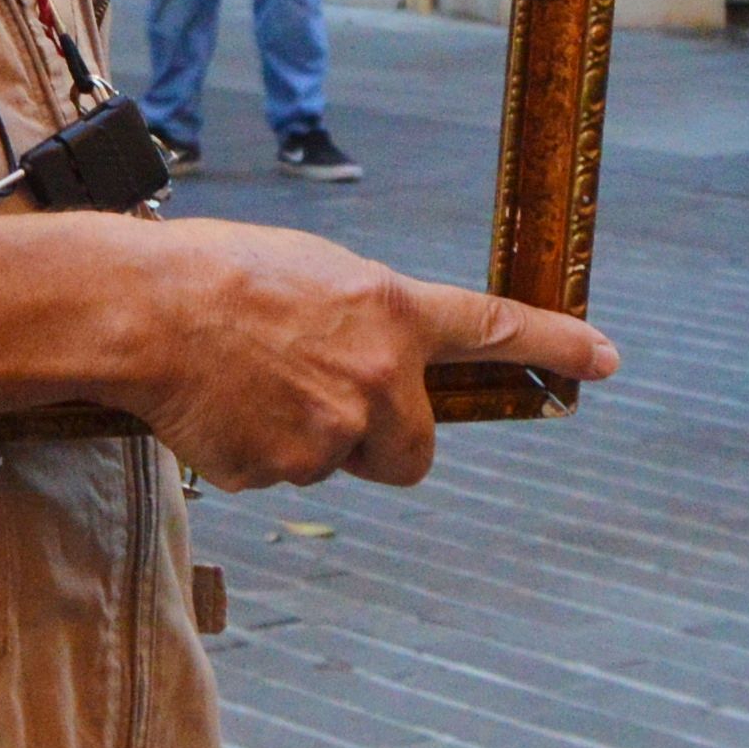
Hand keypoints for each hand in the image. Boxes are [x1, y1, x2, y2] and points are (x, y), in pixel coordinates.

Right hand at [119, 222, 614, 490]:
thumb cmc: (216, 274)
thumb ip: (365, 319)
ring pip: (339, 462)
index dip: (555, 344)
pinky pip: (281, 475)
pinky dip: (253, 452)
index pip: (492, 329)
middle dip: (381, 442)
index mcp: (390, 311)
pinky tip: (219, 408)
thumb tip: (375, 359)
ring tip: (246, 384)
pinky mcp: (285, 470)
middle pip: (415, 450)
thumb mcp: (314, 272)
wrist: (143, 311)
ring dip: (304, 439)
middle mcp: (381, 377)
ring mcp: (336, 431)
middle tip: (321, 402)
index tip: (605, 359)